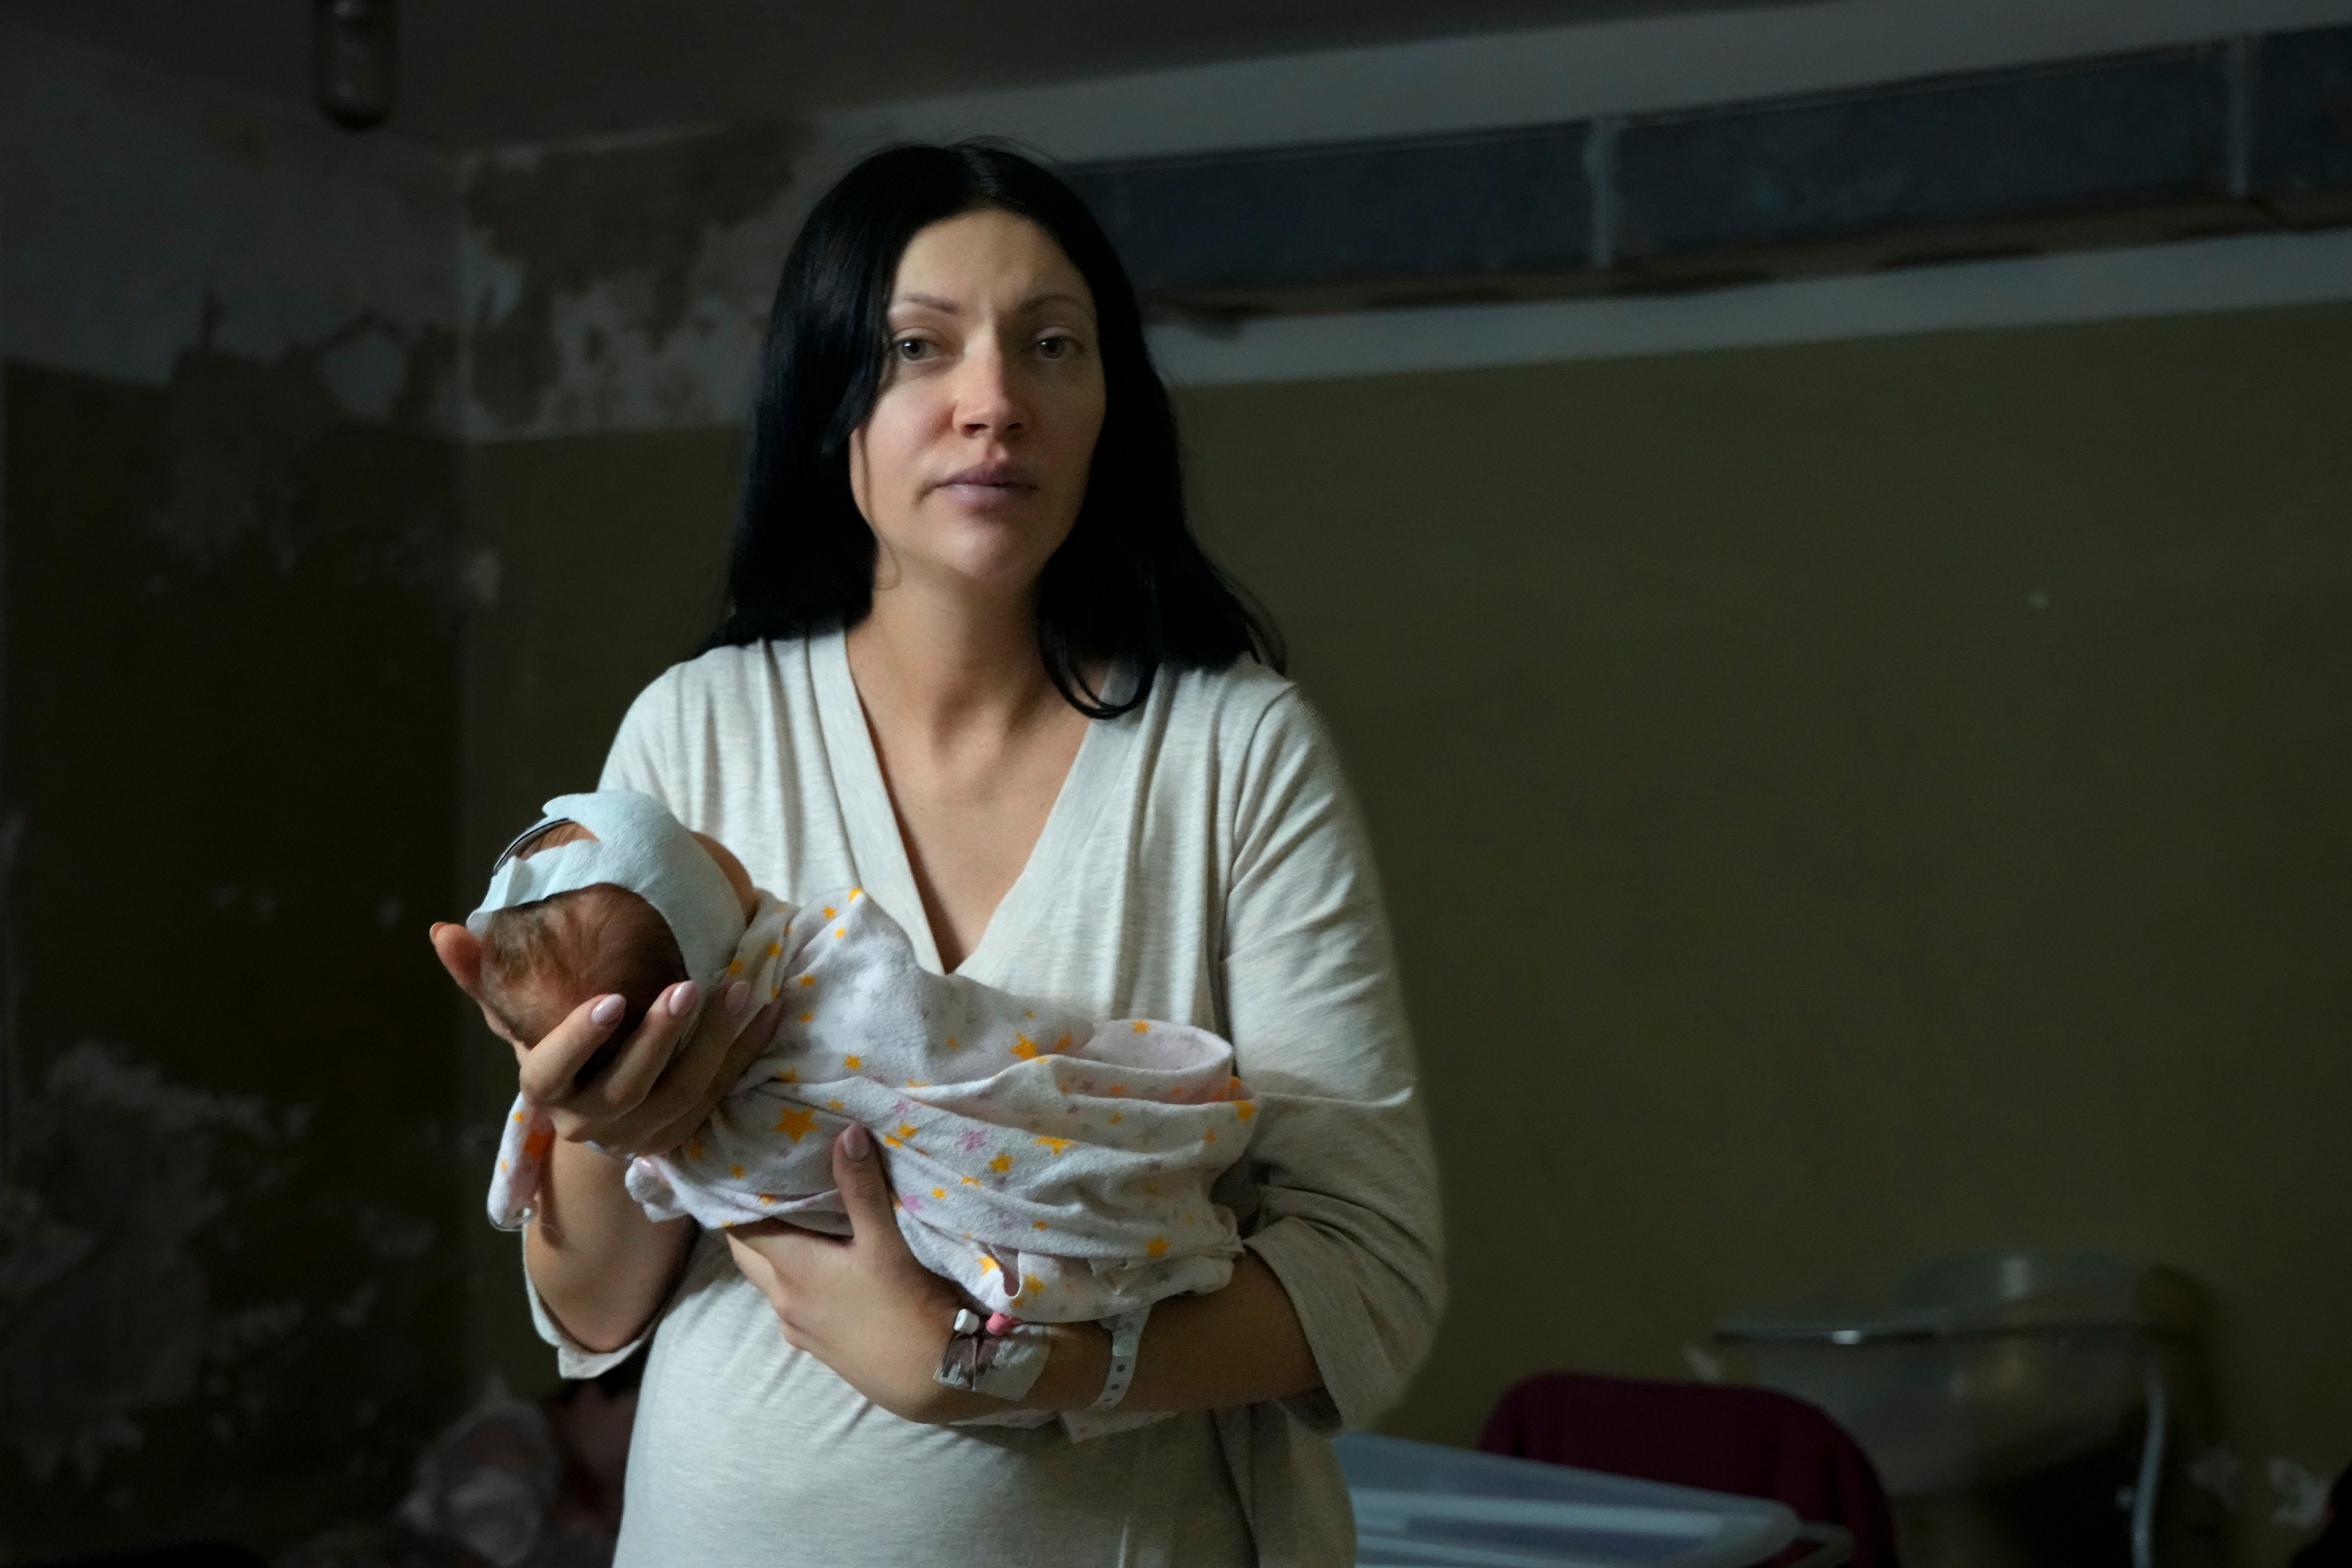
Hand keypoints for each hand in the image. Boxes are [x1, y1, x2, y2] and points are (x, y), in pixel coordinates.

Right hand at [430, 921, 781, 1156]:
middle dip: (661, 1039)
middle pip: (629, 1088)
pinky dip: (746, 1052)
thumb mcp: (516, 1015)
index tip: (611, 999)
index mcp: (548, 1092)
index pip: (553, 1072)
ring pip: (684, 1097)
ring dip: (717, 1045)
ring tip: (741, 990)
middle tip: (689, 986)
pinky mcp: (686, 1134)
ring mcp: (642, 1135)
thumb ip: (482, 975)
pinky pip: (721, 1095)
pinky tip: (770, 1008)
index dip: (581, 1040)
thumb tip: (443, 931)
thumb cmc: (555, 1050)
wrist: (596, 1112)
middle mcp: (592, 1123)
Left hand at [724, 1123, 984, 1423]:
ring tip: (801, 1215)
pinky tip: (828, 1263)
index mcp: (791, 1271)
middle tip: (771, 1183)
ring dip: (778, 1249)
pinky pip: (793, 1300)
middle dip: (752, 1219)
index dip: (736, 1196)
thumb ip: (862, 1188)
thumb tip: (846, 1132)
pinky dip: (798, 1275)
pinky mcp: (818, 1345)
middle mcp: (783, 1301)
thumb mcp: (887, 1243)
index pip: (738, 1227)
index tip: (744, 1166)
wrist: (934, 1380)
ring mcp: (798, 1327)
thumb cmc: (907, 1308)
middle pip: (748, 1252)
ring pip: (772, 1278)